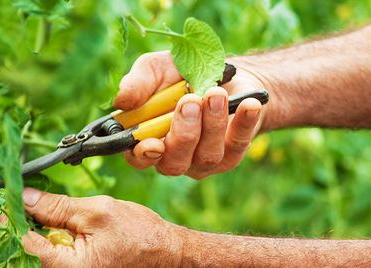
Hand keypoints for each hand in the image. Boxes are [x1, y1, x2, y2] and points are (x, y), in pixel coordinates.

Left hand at [21, 188, 182, 266]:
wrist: (161, 249)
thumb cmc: (137, 233)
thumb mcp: (96, 211)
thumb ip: (58, 206)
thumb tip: (26, 196)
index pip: (23, 242)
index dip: (13, 216)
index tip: (9, 198)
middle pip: (27, 249)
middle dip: (27, 221)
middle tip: (29, 200)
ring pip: (38, 250)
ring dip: (38, 227)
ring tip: (46, 209)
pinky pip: (52, 253)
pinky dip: (50, 234)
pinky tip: (58, 222)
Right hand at [114, 51, 267, 178]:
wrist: (222, 75)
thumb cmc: (182, 75)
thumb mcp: (158, 69)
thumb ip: (138, 82)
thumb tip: (122, 101)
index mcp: (149, 139)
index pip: (139, 158)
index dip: (143, 155)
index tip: (152, 142)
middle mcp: (174, 156)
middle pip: (174, 163)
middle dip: (183, 133)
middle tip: (190, 101)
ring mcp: (203, 160)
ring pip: (206, 156)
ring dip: (211, 124)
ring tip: (216, 93)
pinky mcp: (231, 155)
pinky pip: (237, 145)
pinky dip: (243, 123)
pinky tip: (248, 104)